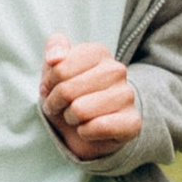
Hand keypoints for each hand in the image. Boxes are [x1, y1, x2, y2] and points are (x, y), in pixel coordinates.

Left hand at [42, 37, 140, 161]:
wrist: (86, 127)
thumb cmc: (68, 95)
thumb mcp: (54, 69)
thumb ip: (54, 49)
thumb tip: (55, 57)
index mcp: (98, 53)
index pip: (59, 67)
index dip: (48, 84)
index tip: (50, 89)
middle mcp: (117, 70)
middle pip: (67, 90)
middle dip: (56, 103)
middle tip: (61, 107)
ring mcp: (127, 95)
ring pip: (80, 110)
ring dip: (71, 118)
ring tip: (76, 117)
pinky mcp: (132, 122)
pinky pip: (100, 127)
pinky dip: (86, 132)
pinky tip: (88, 129)